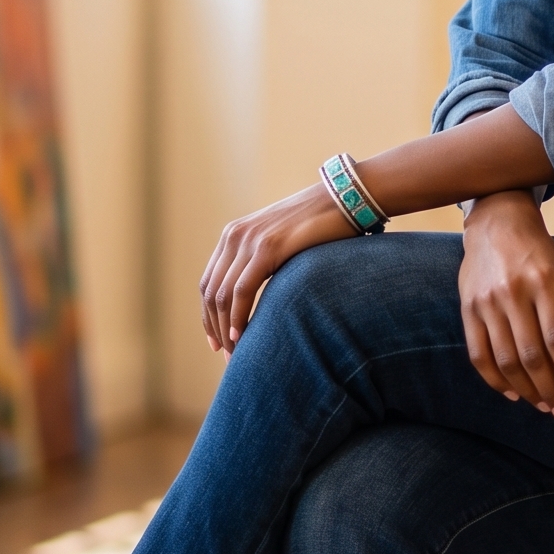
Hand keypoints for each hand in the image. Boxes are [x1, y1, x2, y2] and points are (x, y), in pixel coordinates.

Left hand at [199, 184, 351, 354]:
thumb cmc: (321, 226)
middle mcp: (235, 236)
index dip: (208, 316)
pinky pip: (242, 290)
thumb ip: (265, 263)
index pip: (209, 283)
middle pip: (211, 292)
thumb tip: (262, 299)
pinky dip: (238, 317)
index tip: (216, 341)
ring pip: (223, 295)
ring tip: (235, 354)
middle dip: (215, 328)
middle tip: (226, 355)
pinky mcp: (267, 247)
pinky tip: (241, 336)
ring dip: (226, 329)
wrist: (345, 199)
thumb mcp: (283, 243)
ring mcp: (249, 240)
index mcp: (234, 235)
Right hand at [458, 192, 553, 417]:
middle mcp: (513, 292)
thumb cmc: (541, 256)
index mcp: (545, 282)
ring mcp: (486, 302)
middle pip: (531, 354)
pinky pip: (478, 355)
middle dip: (549, 389)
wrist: (497, 226)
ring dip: (525, 390)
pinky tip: (513, 393)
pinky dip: (495, 380)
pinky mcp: (467, 309)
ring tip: (542, 406)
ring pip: (504, 359)